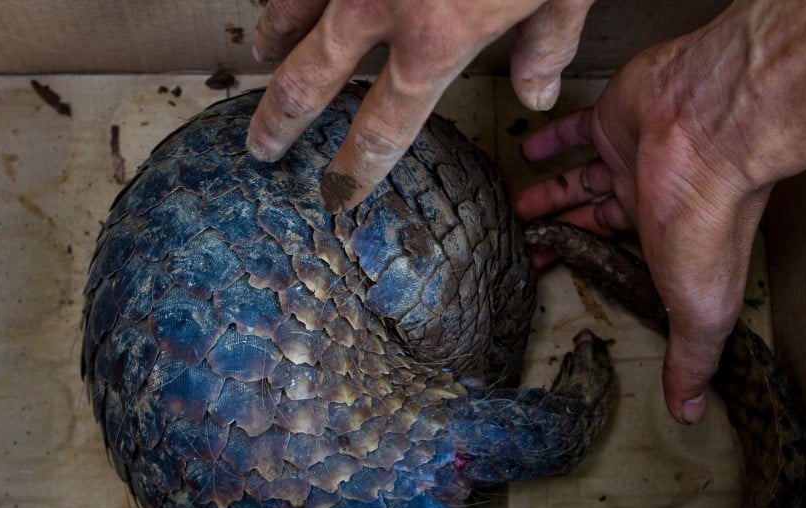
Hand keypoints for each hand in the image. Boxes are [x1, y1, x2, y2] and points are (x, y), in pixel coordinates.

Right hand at [247, 0, 595, 212]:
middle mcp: (379, 5)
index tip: (336, 192)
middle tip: (261, 147)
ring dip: (271, 37)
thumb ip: (545, 46)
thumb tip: (537, 94)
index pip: (384, 128)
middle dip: (280, 120)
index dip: (355, 167)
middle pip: (309, 80)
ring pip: (288, 7)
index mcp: (435, 40)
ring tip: (260, 55)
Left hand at [516, 38, 767, 424]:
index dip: (585, 267)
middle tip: (521, 245)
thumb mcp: (698, 307)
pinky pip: (576, 128)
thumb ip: (690, 358)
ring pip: (580, 178)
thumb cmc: (705, 223)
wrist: (714, 132)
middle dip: (559, 232)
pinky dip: (551, 139)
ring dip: (548, 193)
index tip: (549, 278)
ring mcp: (630, 156)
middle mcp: (647, 197)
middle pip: (592, 218)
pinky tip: (526, 149)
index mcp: (664, 241)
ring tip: (515, 208)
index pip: (617, 258)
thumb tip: (689, 414)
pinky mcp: (614, 117)